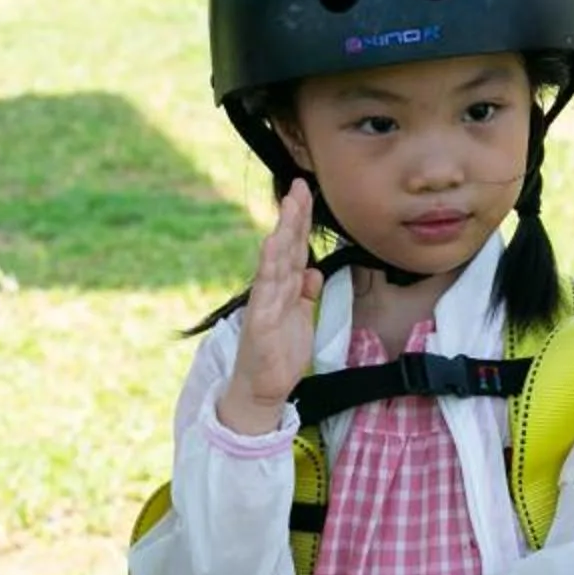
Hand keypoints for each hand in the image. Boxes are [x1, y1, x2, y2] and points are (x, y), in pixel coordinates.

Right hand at [216, 179, 322, 435]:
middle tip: (299, 186)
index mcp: (284, 288)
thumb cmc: (279, 354)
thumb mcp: (302, 318)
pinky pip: (267, 288)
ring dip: (284, 231)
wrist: (262, 388)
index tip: (306, 192)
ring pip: (278, 261)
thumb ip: (305, 293)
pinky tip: (273, 243)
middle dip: (293, 216)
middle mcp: (273, 289)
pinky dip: (270, 264)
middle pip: (286, 246)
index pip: (295, 248)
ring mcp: (266, 302)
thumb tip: (312, 269)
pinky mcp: (261, 319)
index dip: (301, 220)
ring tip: (289, 205)